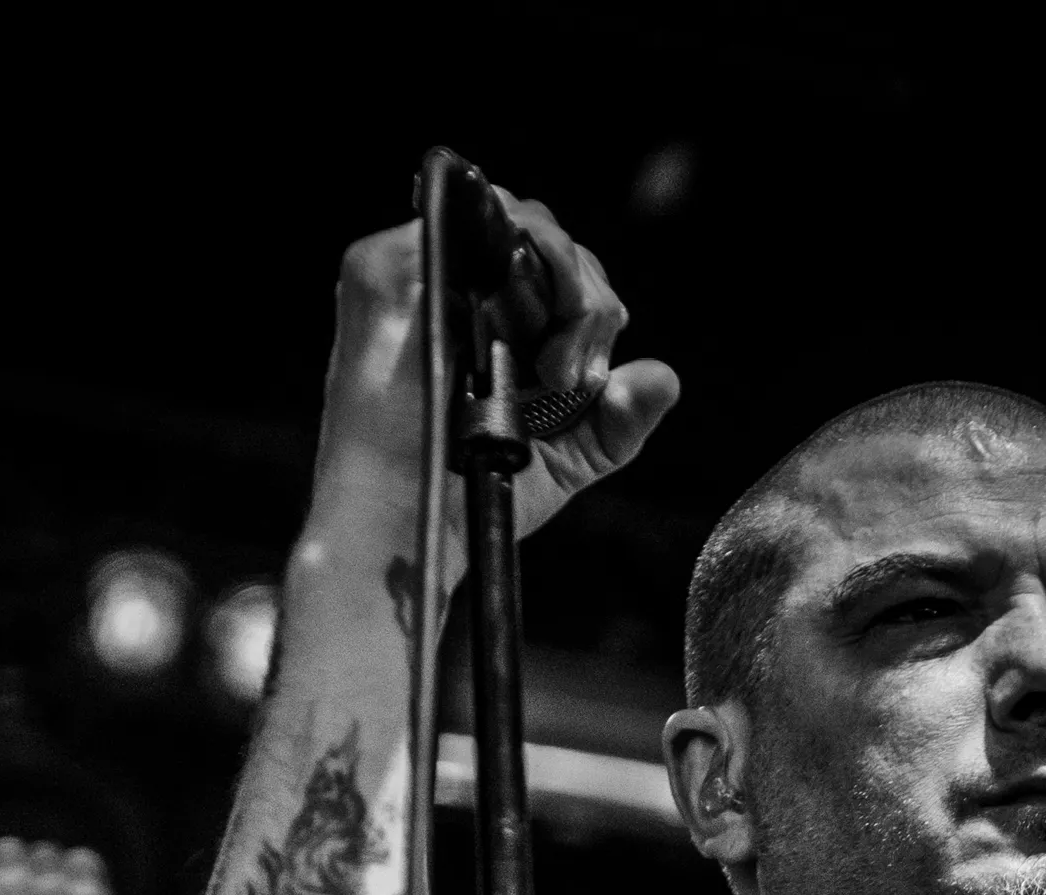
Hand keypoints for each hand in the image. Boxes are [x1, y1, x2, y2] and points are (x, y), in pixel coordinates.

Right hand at [311, 190, 679, 555]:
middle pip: (544, 236)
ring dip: (558, 279)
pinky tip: (524, 326)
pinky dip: (510, 264)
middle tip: (568, 375)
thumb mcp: (569, 457)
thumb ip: (621, 418)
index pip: (559, 265)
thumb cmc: (478, 491)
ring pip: (512, 220)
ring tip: (551, 367)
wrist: (414, 524)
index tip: (585, 373)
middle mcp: (455, 284)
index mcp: (494, 316)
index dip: (591, 302)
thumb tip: (663, 376)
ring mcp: (414, 269)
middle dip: (583, 294)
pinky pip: (459, 224)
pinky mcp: (381, 268)